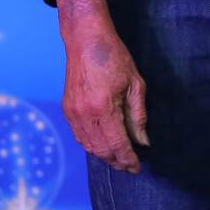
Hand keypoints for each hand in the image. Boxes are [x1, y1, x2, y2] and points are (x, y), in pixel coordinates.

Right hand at [58, 0, 148, 173]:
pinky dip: (92, 144)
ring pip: (88, 145)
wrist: (86, 41)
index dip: (127, 159)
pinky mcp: (67, 109)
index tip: (137, 168)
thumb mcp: (135, 84)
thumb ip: (138, 115)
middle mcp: (84, 114)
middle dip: (116, 161)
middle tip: (130, 166)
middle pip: (101, 149)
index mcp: (103, 108)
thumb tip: (142, 141)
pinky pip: (79, 136)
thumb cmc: (114, 58)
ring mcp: (73, 113)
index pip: (117, 144)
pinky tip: (104, 144)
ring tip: (120, 158)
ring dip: (104, 155)